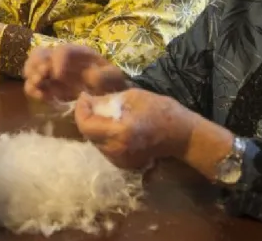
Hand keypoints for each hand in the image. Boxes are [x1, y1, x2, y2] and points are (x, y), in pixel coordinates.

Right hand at [23, 45, 127, 101]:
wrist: (108, 95)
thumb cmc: (111, 83)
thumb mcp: (113, 78)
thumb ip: (105, 76)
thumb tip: (91, 76)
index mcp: (78, 54)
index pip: (62, 51)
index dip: (57, 60)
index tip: (58, 75)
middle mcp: (61, 59)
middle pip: (40, 53)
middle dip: (37, 64)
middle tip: (42, 78)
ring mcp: (52, 72)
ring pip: (32, 66)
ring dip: (31, 76)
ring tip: (40, 88)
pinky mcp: (48, 86)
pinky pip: (32, 84)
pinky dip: (33, 90)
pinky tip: (43, 97)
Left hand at [75, 90, 201, 169]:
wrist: (181, 135)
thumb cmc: (161, 110)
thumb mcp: (132, 97)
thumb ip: (106, 101)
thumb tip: (88, 101)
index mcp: (119, 133)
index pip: (85, 125)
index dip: (81, 110)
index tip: (84, 97)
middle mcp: (116, 151)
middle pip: (88, 135)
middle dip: (87, 117)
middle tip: (92, 102)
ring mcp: (119, 161)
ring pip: (95, 142)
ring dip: (95, 127)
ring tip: (103, 113)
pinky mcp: (123, 164)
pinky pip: (105, 149)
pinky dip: (104, 137)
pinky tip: (114, 126)